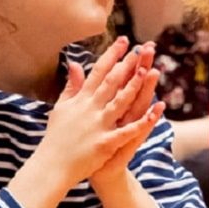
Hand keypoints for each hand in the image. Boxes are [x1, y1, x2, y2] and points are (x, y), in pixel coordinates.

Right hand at [36, 38, 162, 187]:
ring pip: (120, 102)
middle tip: (142, 49)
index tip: (124, 40)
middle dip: (128, 65)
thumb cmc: (57, 137)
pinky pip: (126, 131)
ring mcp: (98, 125)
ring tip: (150, 72)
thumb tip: (74, 63)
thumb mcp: (61, 108)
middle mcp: (89, 109)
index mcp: (81, 100)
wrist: (52, 166)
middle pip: (111, 83)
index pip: (98, 72)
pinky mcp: (105, 143)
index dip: (111, 55)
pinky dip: (141, 122)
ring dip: (135, 87)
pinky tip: (155, 112)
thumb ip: (71, 86)